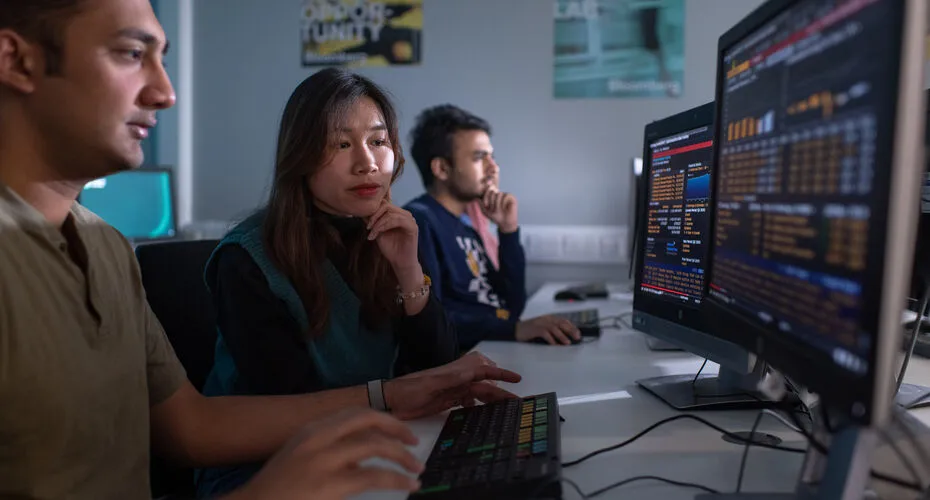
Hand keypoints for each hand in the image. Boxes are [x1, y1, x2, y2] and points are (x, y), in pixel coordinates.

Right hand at [226, 409, 421, 499]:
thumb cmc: (278, 487)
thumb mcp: (302, 457)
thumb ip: (332, 451)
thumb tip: (364, 458)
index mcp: (312, 429)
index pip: (356, 413)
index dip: (384, 419)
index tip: (400, 430)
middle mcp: (319, 437)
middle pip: (368, 420)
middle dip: (397, 430)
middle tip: (415, 444)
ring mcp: (324, 460)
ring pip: (376, 446)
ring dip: (402, 456)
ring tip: (416, 469)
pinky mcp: (331, 484)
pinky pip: (374, 476)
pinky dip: (397, 479)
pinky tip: (407, 484)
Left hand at [366, 200, 418, 272]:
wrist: (400, 263)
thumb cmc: (390, 248)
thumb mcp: (378, 232)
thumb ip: (372, 221)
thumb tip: (362, 211)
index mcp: (397, 214)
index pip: (383, 203)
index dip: (372, 210)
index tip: (364, 222)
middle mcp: (404, 214)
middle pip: (386, 205)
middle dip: (374, 215)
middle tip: (367, 227)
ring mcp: (410, 219)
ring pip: (390, 213)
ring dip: (378, 222)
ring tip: (372, 232)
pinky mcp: (413, 226)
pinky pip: (397, 220)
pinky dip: (384, 226)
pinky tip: (378, 234)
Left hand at [384, 352, 521, 419]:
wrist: (390, 400)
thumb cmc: (407, 389)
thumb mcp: (430, 384)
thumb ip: (452, 377)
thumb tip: (474, 370)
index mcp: (455, 372)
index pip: (483, 370)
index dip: (501, 374)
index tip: (517, 379)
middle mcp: (457, 380)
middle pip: (484, 383)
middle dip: (500, 390)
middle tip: (515, 402)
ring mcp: (452, 390)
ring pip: (478, 392)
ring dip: (491, 398)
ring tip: (505, 409)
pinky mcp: (447, 400)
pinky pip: (468, 400)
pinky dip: (477, 405)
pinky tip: (482, 413)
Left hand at [479, 187, 517, 233]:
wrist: (505, 223)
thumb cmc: (495, 217)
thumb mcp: (485, 211)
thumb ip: (480, 204)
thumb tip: (476, 197)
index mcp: (492, 196)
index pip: (487, 191)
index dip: (485, 198)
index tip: (486, 205)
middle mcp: (498, 193)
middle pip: (492, 192)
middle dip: (491, 202)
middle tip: (493, 209)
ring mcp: (505, 195)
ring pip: (499, 194)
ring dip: (497, 203)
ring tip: (498, 209)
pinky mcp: (511, 197)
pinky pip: (506, 196)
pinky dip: (503, 203)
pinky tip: (504, 208)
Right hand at [515, 315, 580, 344]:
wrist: (515, 330)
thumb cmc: (529, 331)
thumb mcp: (543, 329)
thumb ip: (552, 331)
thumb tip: (565, 338)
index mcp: (548, 318)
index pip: (563, 320)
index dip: (572, 326)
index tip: (578, 333)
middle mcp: (545, 319)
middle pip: (561, 323)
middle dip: (570, 330)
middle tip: (577, 337)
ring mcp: (540, 323)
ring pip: (554, 328)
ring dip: (562, 336)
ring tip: (567, 343)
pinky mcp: (534, 329)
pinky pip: (545, 333)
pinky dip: (551, 339)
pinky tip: (555, 345)